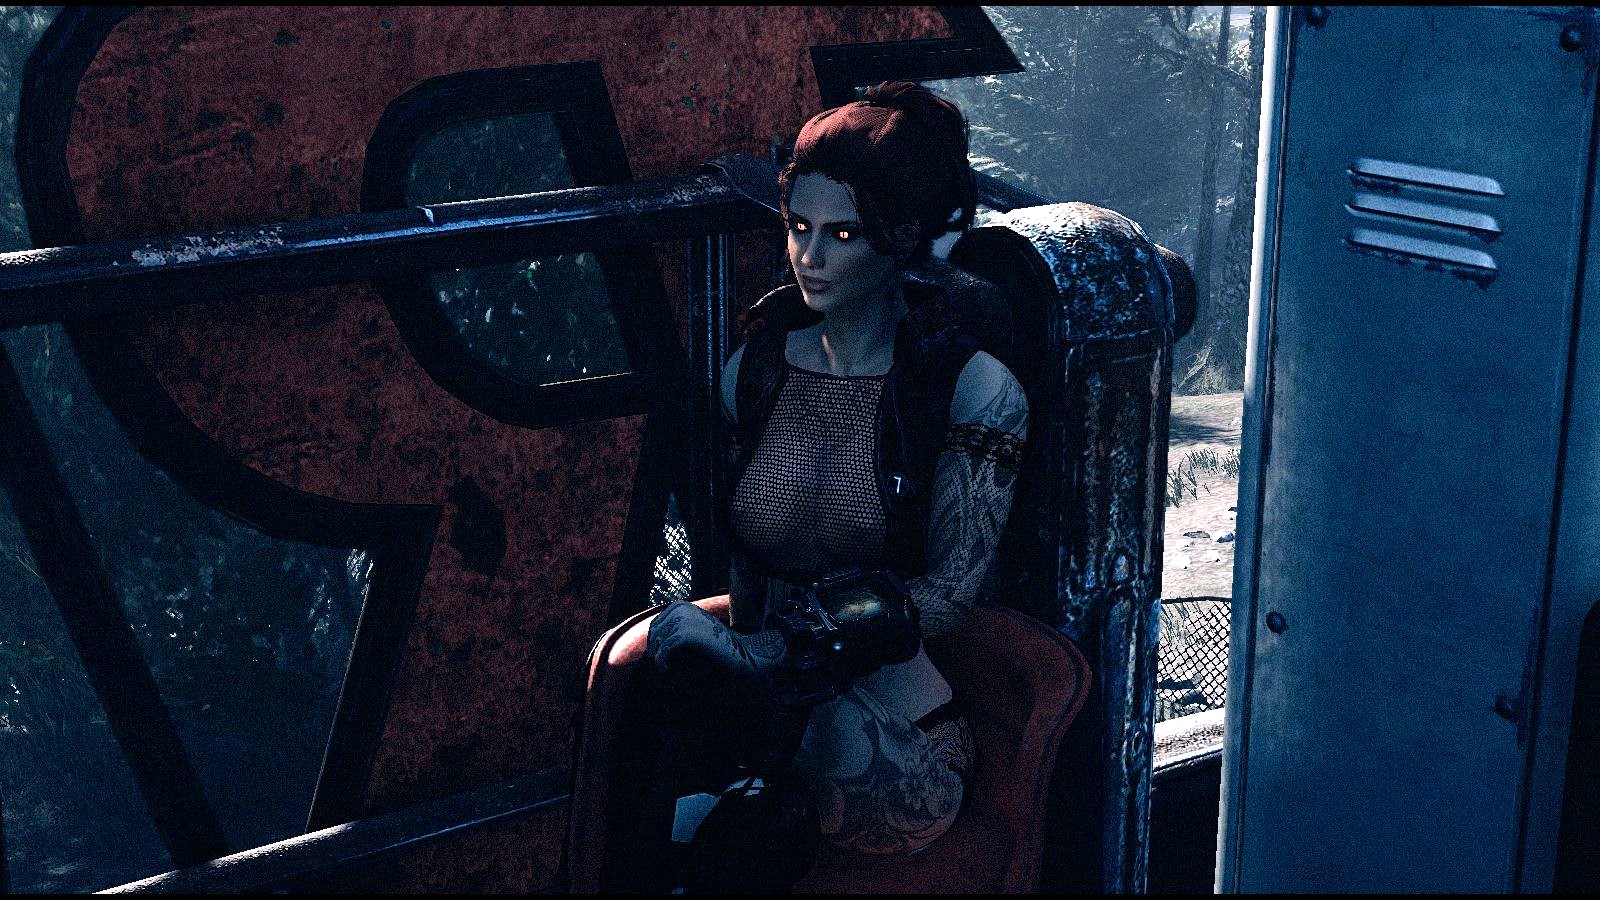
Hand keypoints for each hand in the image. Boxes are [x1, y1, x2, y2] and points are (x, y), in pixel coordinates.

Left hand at [646, 601, 786, 699]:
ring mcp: (683, 620)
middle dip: (654, 650)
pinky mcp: (685, 634)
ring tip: (664, 669)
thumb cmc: (718, 644)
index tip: (658, 657)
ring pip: (658, 642)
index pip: (655, 624)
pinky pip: (664, 650)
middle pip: (654, 632)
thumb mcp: (695, 630)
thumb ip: (676, 630)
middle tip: (661, 666)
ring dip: (658, 657)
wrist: (740, 651)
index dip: (653, 642)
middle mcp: (680, 609)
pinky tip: (666, 669)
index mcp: (681, 605)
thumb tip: (650, 643)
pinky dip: (663, 661)